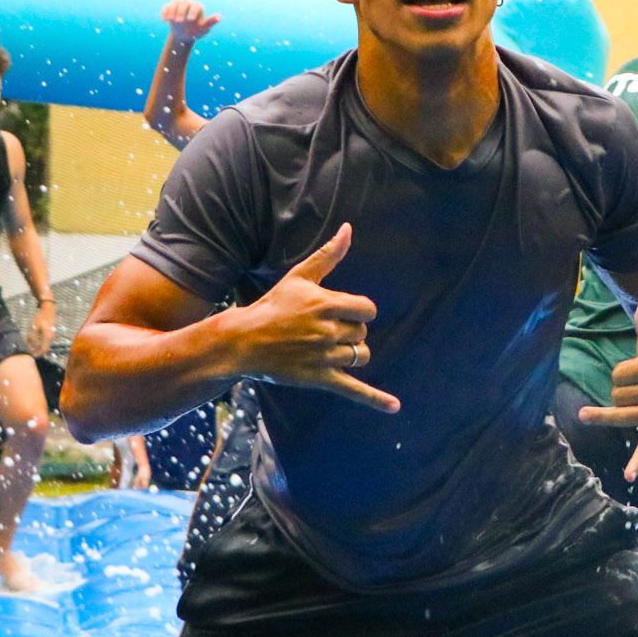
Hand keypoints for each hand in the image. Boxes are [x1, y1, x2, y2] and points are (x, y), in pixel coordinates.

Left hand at [29, 300, 56, 355]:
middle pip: (44, 348)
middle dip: (37, 352)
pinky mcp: (50, 334)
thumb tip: (29, 345)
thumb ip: (32, 337)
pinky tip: (33, 342)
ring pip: (44, 345)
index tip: (32, 356)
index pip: (44, 349)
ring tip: (30, 348)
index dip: (38, 354)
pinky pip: (45, 341)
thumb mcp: (34, 326)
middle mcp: (51, 337)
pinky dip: (39, 343)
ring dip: (37, 347)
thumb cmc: (41, 317)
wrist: (48, 309)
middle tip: (30, 353)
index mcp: (48, 336)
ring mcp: (51, 335)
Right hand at [161, 0, 221, 45]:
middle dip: (181, 11)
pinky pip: (166, 6)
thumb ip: (210, 22)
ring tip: (171, 20)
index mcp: (198, 7)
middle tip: (179, 22)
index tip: (190, 20)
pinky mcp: (169, 8)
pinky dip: (164, 12)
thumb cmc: (196, 31)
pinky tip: (164, 20)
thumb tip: (219, 17)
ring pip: (175, 2)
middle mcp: (188, 3)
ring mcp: (178, 4)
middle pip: (184, 2)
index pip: (195, 5)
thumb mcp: (203, 29)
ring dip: (172, 10)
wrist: (184, 35)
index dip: (193, 11)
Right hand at [236, 223, 398, 412]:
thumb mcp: (299, 277)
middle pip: (362, 332)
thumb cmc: (272, 307)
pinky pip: (354, 390)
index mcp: (326, 305)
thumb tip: (348, 229)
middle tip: (323, 331)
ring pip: (360, 356)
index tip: (343, 312)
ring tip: (327, 349)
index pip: (367, 309)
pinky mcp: (320, 379)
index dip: (359, 311)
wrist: (243, 342)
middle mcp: (328, 332)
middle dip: (350, 331)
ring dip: (351, 353)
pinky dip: (376, 399)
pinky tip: (394, 407)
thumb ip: (328, 255)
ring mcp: (325, 357)